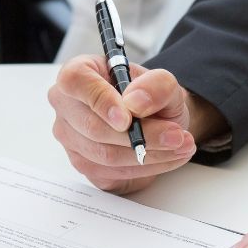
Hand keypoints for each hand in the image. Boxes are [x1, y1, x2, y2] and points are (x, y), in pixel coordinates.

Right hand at [48, 55, 226, 193]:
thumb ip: (155, 85)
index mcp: (78, 74)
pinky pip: (112, 173)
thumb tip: (136, 103)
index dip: (101, 101)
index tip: (128, 118)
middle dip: (141, 135)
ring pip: (105, 155)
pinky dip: (145, 168)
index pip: (75, 82)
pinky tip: (168, 157)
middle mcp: (67, 106)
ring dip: (149, 154)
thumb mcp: (164, 84)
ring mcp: (71, 139)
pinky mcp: (84, 165)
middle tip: (176, 136)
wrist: (156, 120)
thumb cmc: (150, 97)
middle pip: (93, 127)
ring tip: (180, 145)